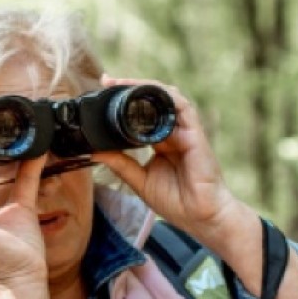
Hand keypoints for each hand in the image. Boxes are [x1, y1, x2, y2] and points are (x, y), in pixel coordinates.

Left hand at [90, 77, 258, 241]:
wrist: (202, 217)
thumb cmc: (177, 202)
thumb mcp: (140, 181)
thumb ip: (120, 163)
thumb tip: (95, 150)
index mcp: (161, 142)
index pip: (142, 114)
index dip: (125, 102)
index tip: (104, 92)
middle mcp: (173, 133)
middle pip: (153, 101)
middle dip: (131, 87)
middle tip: (107, 81)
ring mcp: (185, 131)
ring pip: (167, 97)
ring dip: (145, 86)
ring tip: (123, 82)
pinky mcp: (195, 133)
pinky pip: (181, 106)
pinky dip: (165, 96)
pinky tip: (148, 92)